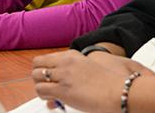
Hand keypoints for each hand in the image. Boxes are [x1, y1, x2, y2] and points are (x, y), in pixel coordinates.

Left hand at [32, 49, 153, 112]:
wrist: (119, 91)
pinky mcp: (63, 89)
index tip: (51, 78)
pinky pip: (41, 90)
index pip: (47, 58)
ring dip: (40, 86)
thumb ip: (73, 72)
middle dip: (39, 76)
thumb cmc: (108, 84)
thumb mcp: (88, 69)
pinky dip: (43, 96)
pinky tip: (52, 100)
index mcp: (73, 55)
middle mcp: (66, 62)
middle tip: (47, 86)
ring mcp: (63, 75)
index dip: (46, 70)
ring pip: (36, 76)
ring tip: (49, 94)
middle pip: (37, 64)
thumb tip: (61, 85)